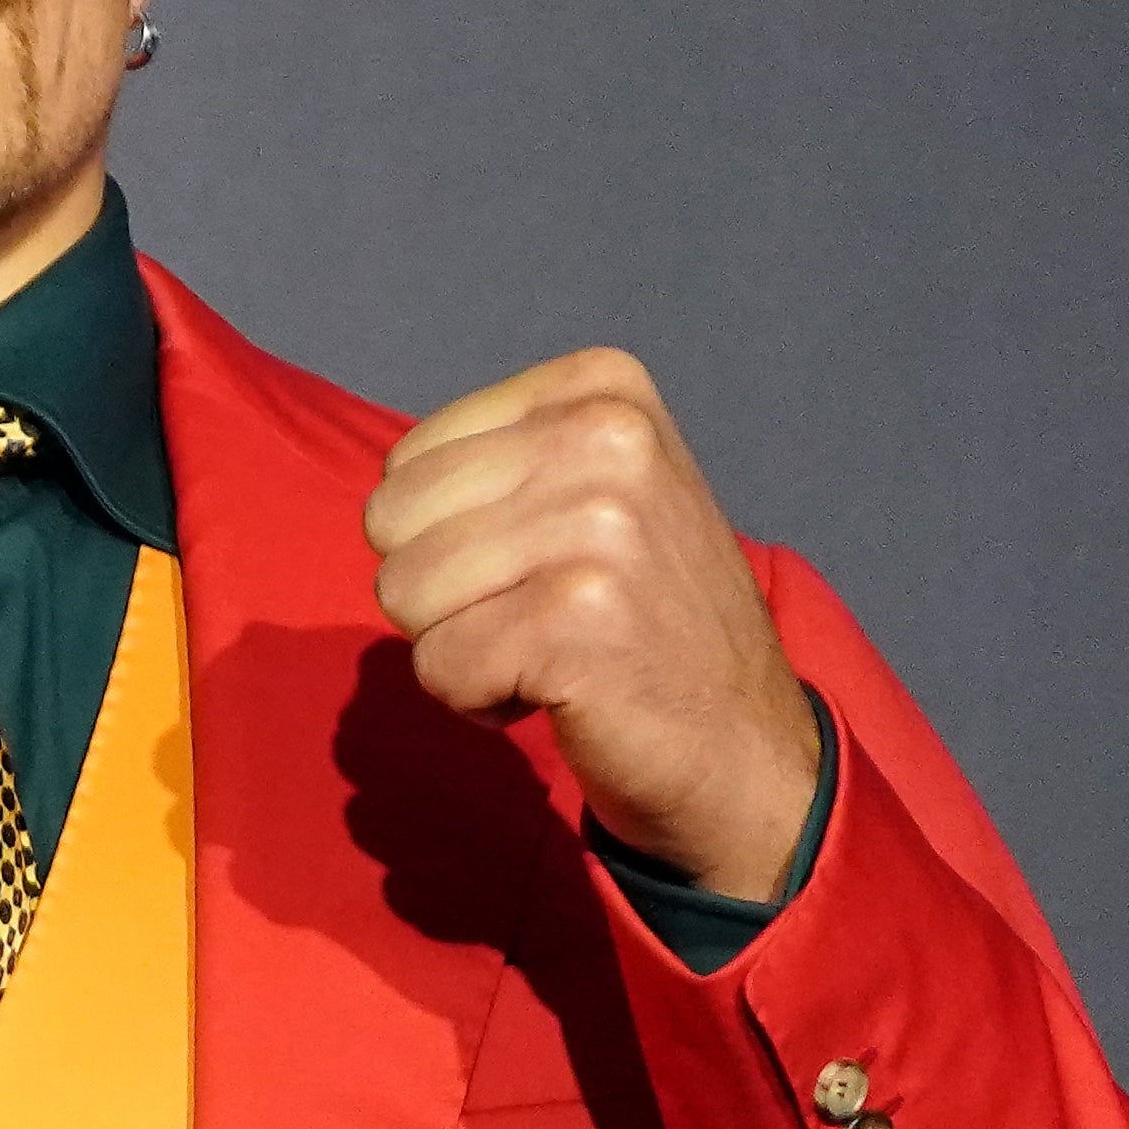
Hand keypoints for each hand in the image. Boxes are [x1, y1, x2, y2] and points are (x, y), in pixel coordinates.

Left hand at [366, 349, 821, 901]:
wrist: (742, 742)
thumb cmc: (639, 616)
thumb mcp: (589, 488)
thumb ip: (493, 461)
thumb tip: (387, 480)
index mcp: (600, 386)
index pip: (406, 463)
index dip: (446, 536)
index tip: (541, 562)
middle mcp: (607, 437)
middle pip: (390, 521)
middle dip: (441, 589)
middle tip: (541, 614)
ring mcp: (598, 525)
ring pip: (402, 591)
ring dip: (459, 644)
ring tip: (554, 647)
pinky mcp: (579, 616)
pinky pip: (437, 665)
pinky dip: (479, 697)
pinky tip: (565, 689)